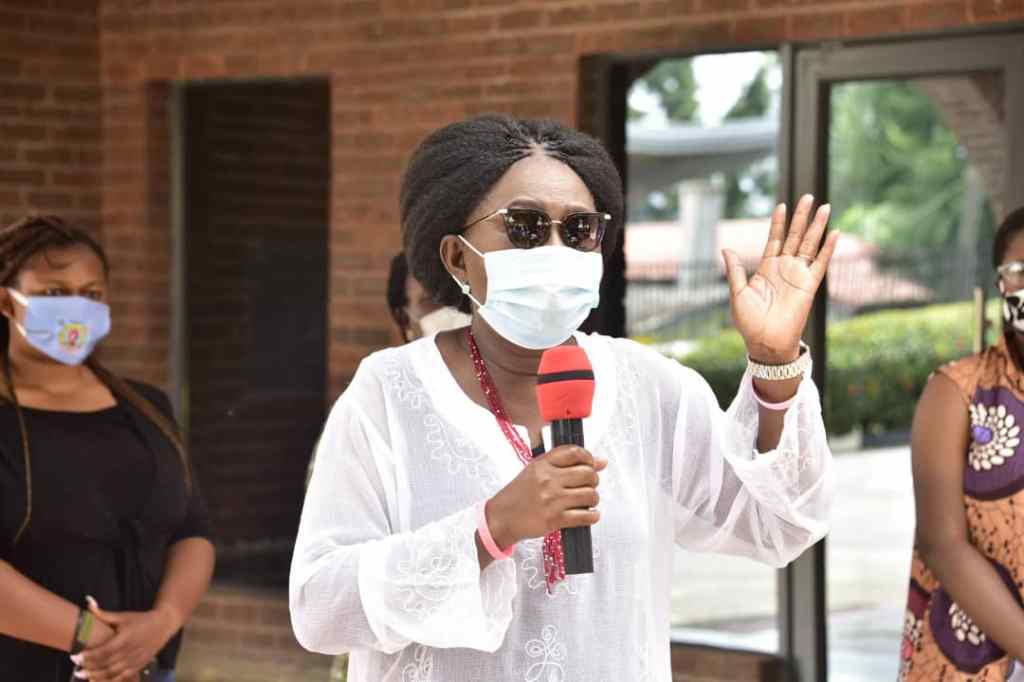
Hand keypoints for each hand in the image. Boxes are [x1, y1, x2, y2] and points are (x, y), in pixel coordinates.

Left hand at [71, 597, 178, 681]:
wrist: (163, 625)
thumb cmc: (140, 619)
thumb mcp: (123, 616)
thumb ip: (103, 613)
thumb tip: (88, 601)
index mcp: (126, 637)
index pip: (104, 650)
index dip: (89, 655)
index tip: (75, 656)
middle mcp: (131, 650)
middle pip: (106, 663)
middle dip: (89, 667)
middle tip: (76, 668)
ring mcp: (136, 660)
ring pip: (113, 672)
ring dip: (97, 676)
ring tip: (83, 675)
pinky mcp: (139, 666)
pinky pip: (122, 677)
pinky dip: (109, 680)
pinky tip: (97, 680)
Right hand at [485, 445, 606, 546]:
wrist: (501, 518)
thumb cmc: (518, 495)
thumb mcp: (535, 472)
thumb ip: (565, 465)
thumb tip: (600, 462)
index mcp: (542, 465)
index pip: (574, 452)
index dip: (588, 457)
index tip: (590, 463)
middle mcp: (548, 480)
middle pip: (587, 473)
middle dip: (593, 480)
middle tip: (588, 485)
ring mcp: (552, 500)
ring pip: (590, 495)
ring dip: (593, 498)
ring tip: (587, 501)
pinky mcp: (554, 519)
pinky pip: (585, 516)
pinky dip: (592, 516)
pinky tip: (589, 515)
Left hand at [722, 195, 839, 362]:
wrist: (764, 343)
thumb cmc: (749, 322)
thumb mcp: (738, 293)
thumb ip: (735, 270)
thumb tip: (725, 249)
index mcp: (766, 268)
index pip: (774, 239)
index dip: (778, 223)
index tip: (781, 205)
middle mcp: (784, 268)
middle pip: (794, 236)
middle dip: (801, 217)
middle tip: (808, 196)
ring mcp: (797, 275)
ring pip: (809, 245)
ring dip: (817, 226)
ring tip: (825, 207)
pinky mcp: (809, 286)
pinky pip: (820, 264)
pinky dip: (828, 249)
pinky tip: (835, 233)